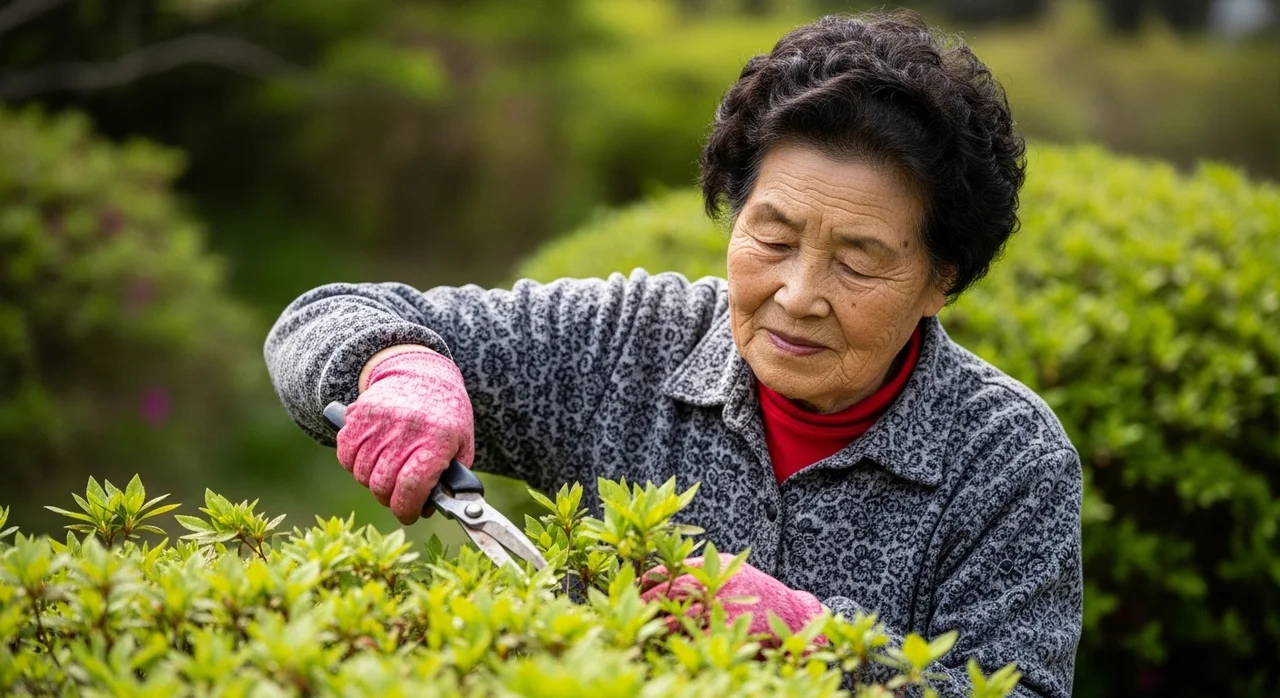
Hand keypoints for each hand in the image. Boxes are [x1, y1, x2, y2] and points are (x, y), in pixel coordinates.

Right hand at [335, 349, 474, 524]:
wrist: (422, 374)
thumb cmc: (445, 417)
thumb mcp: (461, 446)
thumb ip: (450, 480)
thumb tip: (429, 509)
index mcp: (436, 439)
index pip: (411, 485)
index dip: (406, 509)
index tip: (408, 514)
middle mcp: (405, 429)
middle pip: (383, 484)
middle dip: (390, 499)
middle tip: (399, 496)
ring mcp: (378, 421)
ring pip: (361, 474)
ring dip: (372, 482)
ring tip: (387, 472)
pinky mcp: (358, 415)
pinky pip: (345, 456)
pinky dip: (354, 464)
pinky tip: (371, 458)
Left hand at [639, 553, 826, 643]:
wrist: (794, 616)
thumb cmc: (759, 592)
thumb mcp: (733, 569)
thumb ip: (705, 568)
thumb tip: (669, 570)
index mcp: (717, 567)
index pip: (675, 570)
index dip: (651, 579)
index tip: (634, 587)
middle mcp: (719, 585)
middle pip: (674, 592)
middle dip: (649, 601)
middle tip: (630, 610)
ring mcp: (724, 608)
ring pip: (682, 616)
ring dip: (660, 622)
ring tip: (644, 628)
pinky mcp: (730, 631)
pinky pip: (698, 636)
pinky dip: (681, 640)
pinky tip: (668, 645)